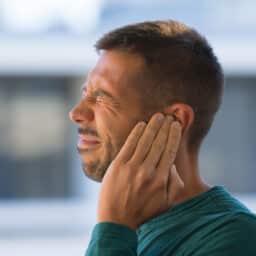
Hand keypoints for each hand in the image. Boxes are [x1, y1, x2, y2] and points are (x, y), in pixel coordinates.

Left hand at [97, 113, 183, 229]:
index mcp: (161, 180)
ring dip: (153, 126)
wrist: (116, 222)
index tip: (176, 125)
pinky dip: (136, 133)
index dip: (173, 136)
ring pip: (145, 141)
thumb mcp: (166, 204)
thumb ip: (174, 184)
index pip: (170, 151)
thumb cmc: (143, 213)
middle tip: (168, 116)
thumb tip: (172, 164)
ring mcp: (131, 167)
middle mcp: (147, 171)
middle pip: (159, 143)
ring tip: (158, 116)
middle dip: (165, 127)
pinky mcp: (118, 166)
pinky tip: (142, 124)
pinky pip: (129, 144)